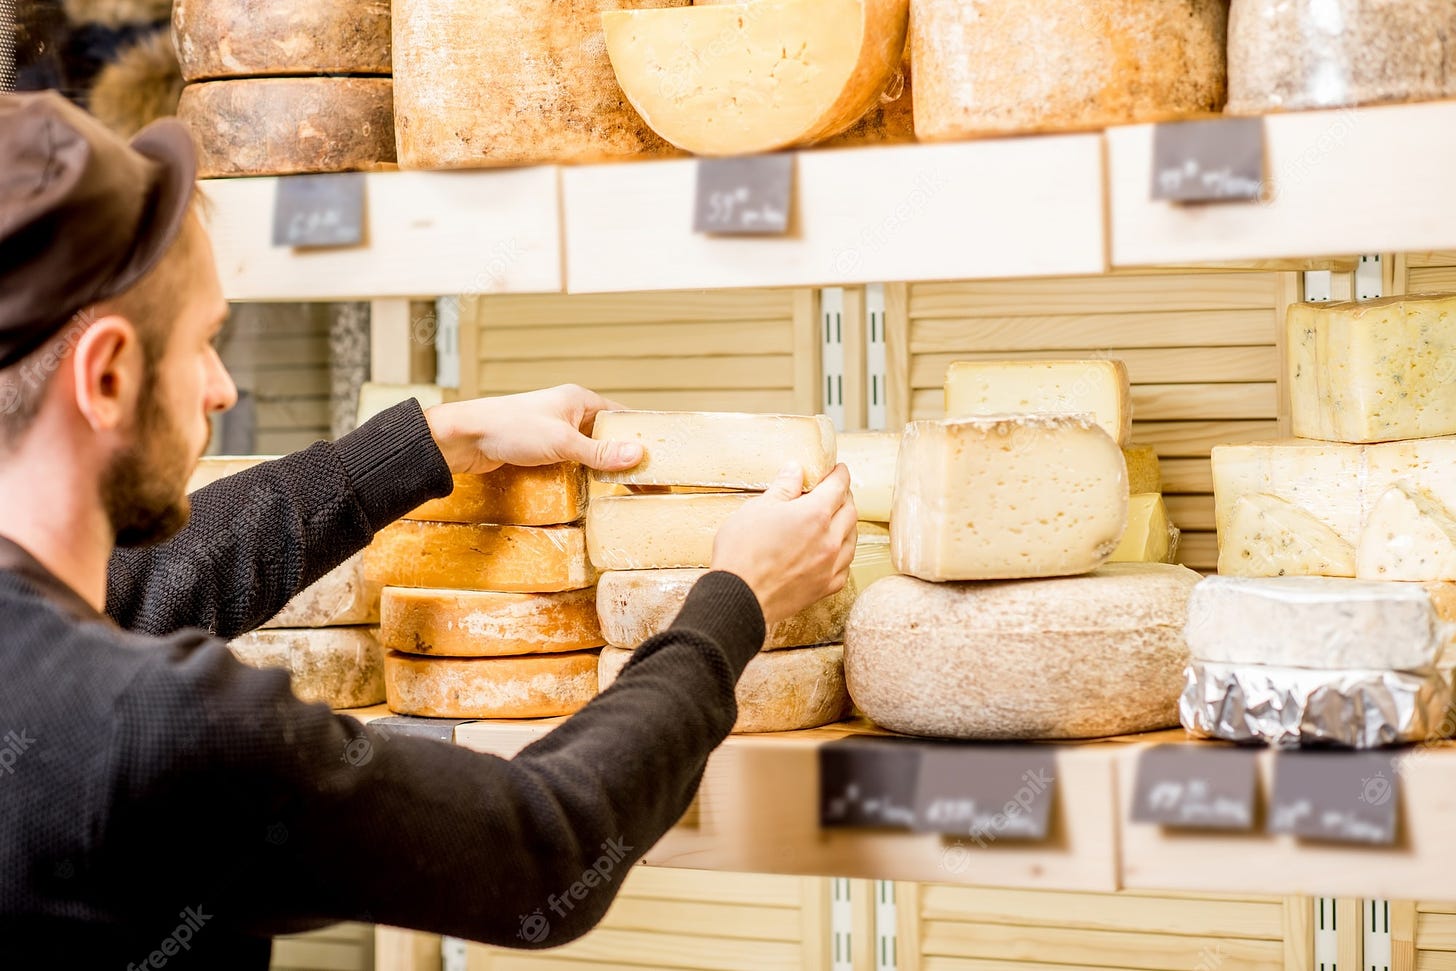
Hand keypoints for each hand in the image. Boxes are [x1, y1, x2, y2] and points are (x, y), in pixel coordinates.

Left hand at [424, 385, 643, 475]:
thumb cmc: (511, 429)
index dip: (640, 435)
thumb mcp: (562, 442)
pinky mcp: (542, 450)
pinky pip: (573, 462)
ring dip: (605, 468)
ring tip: (628, 489)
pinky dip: (585, 474)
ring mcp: (555, 431)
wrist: (465, 439)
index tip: (660, 457)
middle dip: (626, 456)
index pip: (620, 416)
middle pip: (607, 436)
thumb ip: (599, 452)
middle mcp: (569, 412)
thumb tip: (637, 455)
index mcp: (579, 400)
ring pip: (590, 451)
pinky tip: (596, 489)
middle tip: (649, 481)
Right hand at [711, 463, 856, 627]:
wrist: (739, 597)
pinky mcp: (825, 587)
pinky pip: (845, 566)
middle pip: (850, 511)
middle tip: (834, 492)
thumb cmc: (743, 551)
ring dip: (847, 525)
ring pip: (852, 539)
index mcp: (815, 514)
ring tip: (836, 520)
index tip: (838, 470)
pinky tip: (833, 551)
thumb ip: (782, 488)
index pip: (838, 487)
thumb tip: (795, 470)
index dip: (840, 474)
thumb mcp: (757, 509)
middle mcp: (830, 539)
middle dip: (844, 497)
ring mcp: (830, 565)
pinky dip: (843, 553)